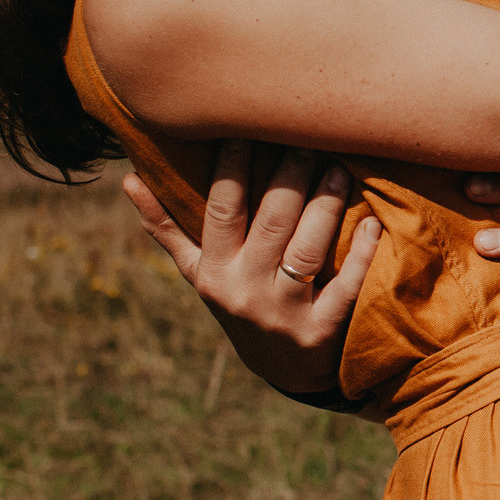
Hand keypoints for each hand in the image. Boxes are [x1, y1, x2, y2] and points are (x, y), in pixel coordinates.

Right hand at [124, 141, 380, 395]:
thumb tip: (129, 180)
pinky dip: (359, 252)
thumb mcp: (199, 275)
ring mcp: (284, 314)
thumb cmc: (239, 304)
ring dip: (324, 205)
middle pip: (270, 224)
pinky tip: (370, 221)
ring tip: (338, 167)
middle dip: (289, 176)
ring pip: (306, 250)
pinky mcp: (321, 332)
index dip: (232, 168)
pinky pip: (345, 286)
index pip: (222, 211)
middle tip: (308, 137)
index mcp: (214, 272)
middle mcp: (245, 291)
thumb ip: (167, 229)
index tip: (246, 128)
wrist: (284, 371)